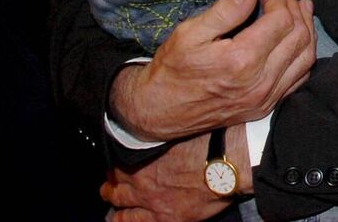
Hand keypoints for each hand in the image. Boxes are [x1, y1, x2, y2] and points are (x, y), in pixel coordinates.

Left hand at [101, 128, 247, 221]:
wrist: (228, 164)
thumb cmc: (213, 142)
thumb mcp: (183, 128)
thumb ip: (166, 133)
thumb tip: (162, 125)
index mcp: (145, 154)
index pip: (119, 158)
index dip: (116, 160)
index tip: (116, 160)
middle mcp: (143, 178)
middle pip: (116, 183)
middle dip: (111, 183)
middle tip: (109, 182)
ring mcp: (151, 200)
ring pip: (120, 204)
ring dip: (114, 201)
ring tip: (112, 202)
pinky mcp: (165, 217)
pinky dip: (123, 220)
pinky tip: (119, 219)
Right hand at [111, 0, 315, 141]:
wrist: (159, 112)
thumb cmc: (172, 69)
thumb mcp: (190, 32)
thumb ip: (226, 10)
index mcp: (242, 61)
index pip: (281, 21)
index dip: (280, 0)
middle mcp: (260, 82)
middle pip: (298, 37)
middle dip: (296, 10)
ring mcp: (266, 98)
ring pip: (305, 58)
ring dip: (307, 30)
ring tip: (301, 10)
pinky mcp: (266, 107)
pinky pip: (299, 79)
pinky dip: (304, 56)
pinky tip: (298, 40)